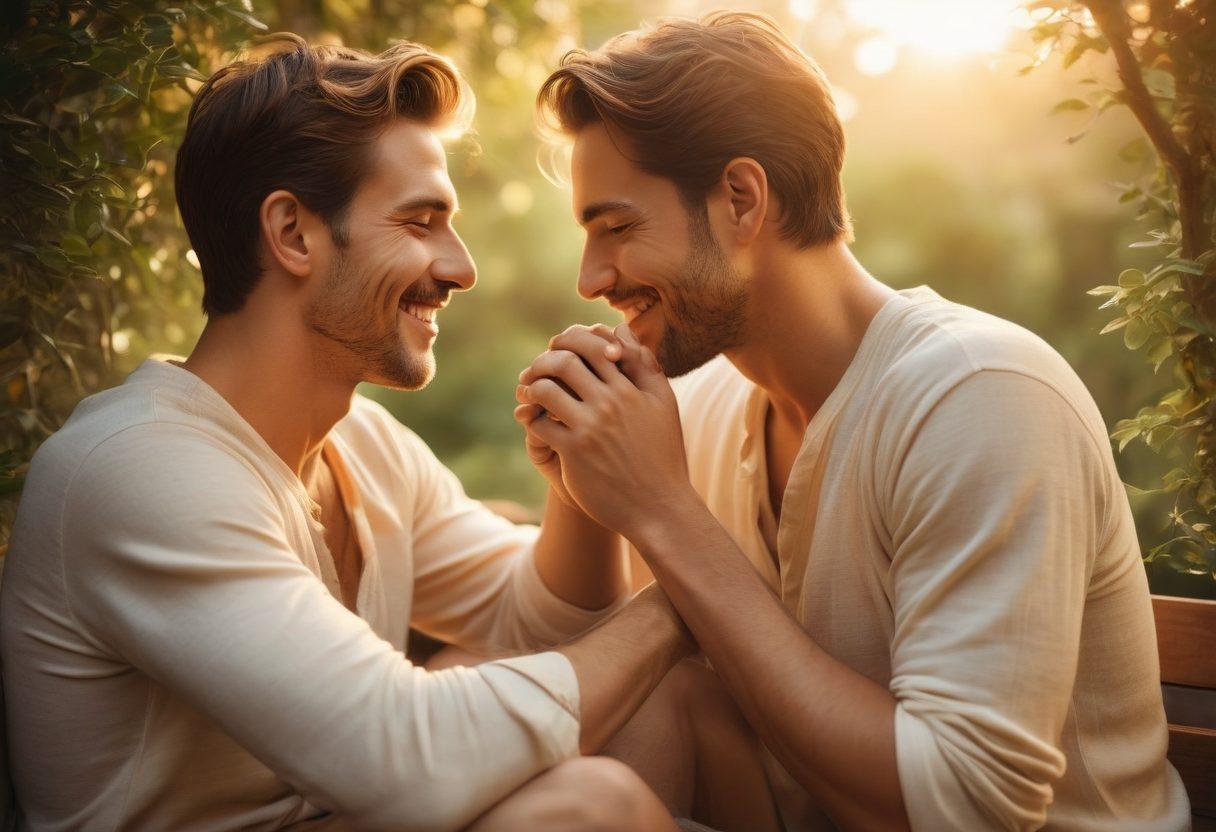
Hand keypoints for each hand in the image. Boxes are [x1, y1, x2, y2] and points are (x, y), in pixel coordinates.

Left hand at [515, 323, 694, 539]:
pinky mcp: (575, 452)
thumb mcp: (664, 405)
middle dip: (545, 359)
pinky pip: (540, 423)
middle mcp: (614, 401)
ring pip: (547, 389)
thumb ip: (645, 365)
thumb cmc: (662, 456)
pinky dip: (530, 417)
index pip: (597, 344)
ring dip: (531, 386)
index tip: (562, 348)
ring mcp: (593, 426)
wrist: (660, 508)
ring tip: (529, 393)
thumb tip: (621, 330)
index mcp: (635, 387)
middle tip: (536, 369)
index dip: (573, 339)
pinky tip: (532, 420)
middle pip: (567, 360)